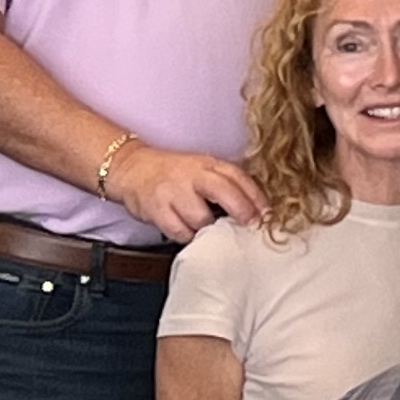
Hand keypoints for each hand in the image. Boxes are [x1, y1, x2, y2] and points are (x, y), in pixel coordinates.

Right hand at [114, 144, 264, 242]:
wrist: (131, 169)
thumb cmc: (174, 174)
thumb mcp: (202, 169)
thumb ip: (226, 184)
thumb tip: (258, 209)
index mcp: (207, 164)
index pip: (238, 177)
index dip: (257, 197)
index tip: (268, 214)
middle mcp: (191, 175)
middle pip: (224, 192)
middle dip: (242, 211)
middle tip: (251, 225)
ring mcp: (173, 192)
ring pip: (201, 219)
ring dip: (209, 228)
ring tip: (209, 227)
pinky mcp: (156, 210)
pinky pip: (180, 232)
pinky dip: (187, 235)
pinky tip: (188, 230)